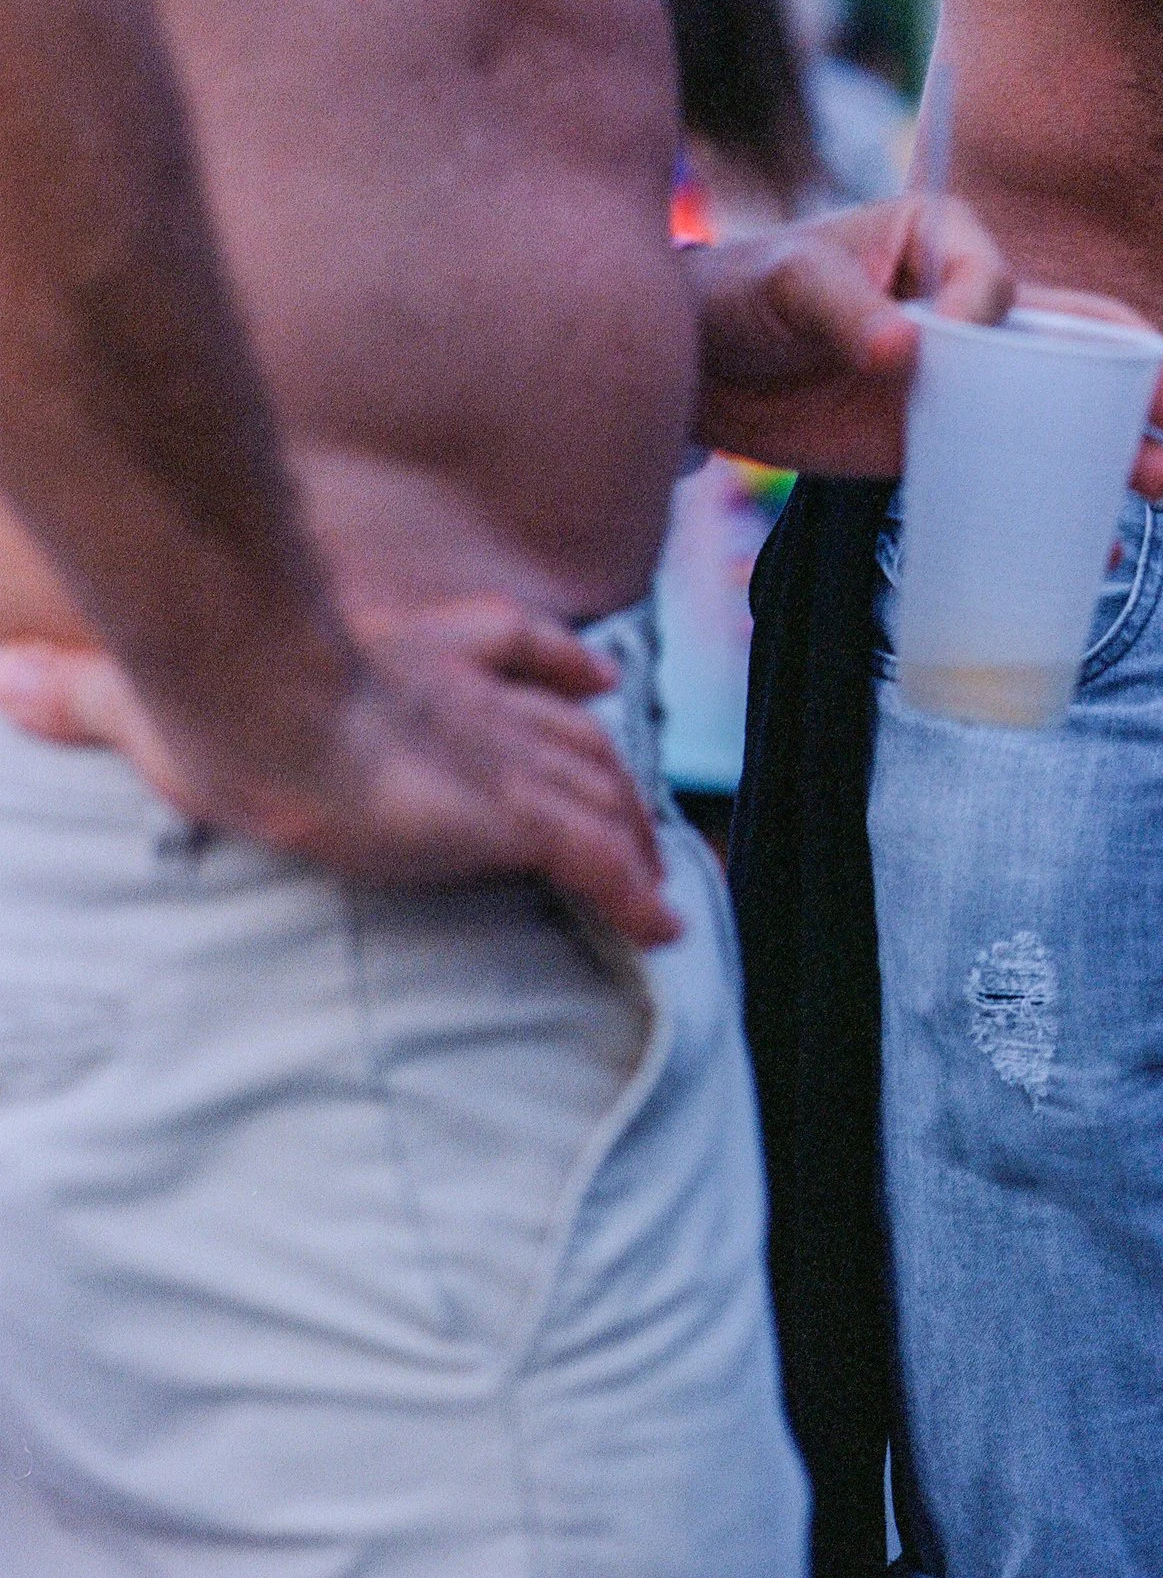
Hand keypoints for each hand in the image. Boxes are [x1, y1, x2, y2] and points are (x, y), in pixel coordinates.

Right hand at [0, 598, 678, 946]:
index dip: (558, 667)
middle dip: (613, 772)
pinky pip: (598, 861)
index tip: (594, 684)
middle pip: (577, 734)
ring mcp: (503, 758)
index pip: (511, 647)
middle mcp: (478, 704)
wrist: (257, 699)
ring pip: (602, 793)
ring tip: (661, 883)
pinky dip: (636, 894)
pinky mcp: (514, 814)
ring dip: (635, 836)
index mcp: (415, 659)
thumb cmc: (207, 694)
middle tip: (643, 816)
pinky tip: (664, 930)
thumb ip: (84, 692)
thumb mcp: (142, 697)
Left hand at [690, 196, 1162, 495]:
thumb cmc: (740, 296)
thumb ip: (840, 308)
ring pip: (1061, 406)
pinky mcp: (943, 439)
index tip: (964, 343)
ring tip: (1154, 483)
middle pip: (1076, 336)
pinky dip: (1054, 503)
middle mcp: (972, 305)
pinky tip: (1093, 545)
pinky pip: (1013, 466)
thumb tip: (903, 350)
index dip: (1000, 312)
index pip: (999, 278)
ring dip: (1114, 444)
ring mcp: (966, 378)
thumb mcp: (786, 285)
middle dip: (1136, 374)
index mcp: (942, 242)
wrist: (701, 368)